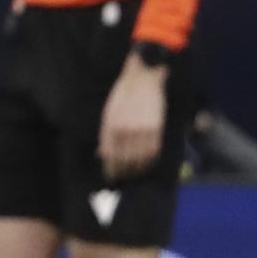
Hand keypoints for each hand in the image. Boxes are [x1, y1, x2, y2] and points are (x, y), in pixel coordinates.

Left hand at [98, 55, 167, 179]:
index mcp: (110, 126)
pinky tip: (147, 163)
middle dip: (122, 171)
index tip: (110, 176)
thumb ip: (106, 136)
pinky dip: (150, 159)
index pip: (109, 155)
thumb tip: (101, 154)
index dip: (110, 168)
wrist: (142, 79)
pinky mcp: (155, 127)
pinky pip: (153, 150)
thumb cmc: (123, 96)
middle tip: (123, 178)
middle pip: (123, 159)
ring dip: (136, 168)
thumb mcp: (109, 114)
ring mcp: (140, 129)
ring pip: (139, 157)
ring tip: (135, 174)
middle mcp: (124, 130)